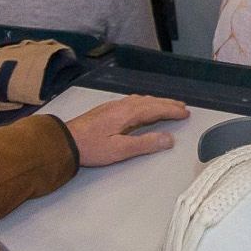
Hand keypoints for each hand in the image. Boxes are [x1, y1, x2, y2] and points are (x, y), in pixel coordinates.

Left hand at [58, 94, 188, 167]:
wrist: (64, 141)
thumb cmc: (91, 147)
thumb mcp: (120, 150)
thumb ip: (145, 143)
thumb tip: (169, 139)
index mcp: (128, 113)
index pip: (156, 109)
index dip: (172, 110)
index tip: (186, 113)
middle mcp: (123, 105)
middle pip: (151, 101)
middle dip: (168, 104)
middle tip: (182, 107)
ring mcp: (114, 106)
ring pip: (142, 100)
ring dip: (157, 102)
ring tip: (168, 105)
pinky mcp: (107, 110)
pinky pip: (134, 101)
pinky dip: (145, 102)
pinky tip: (143, 106)